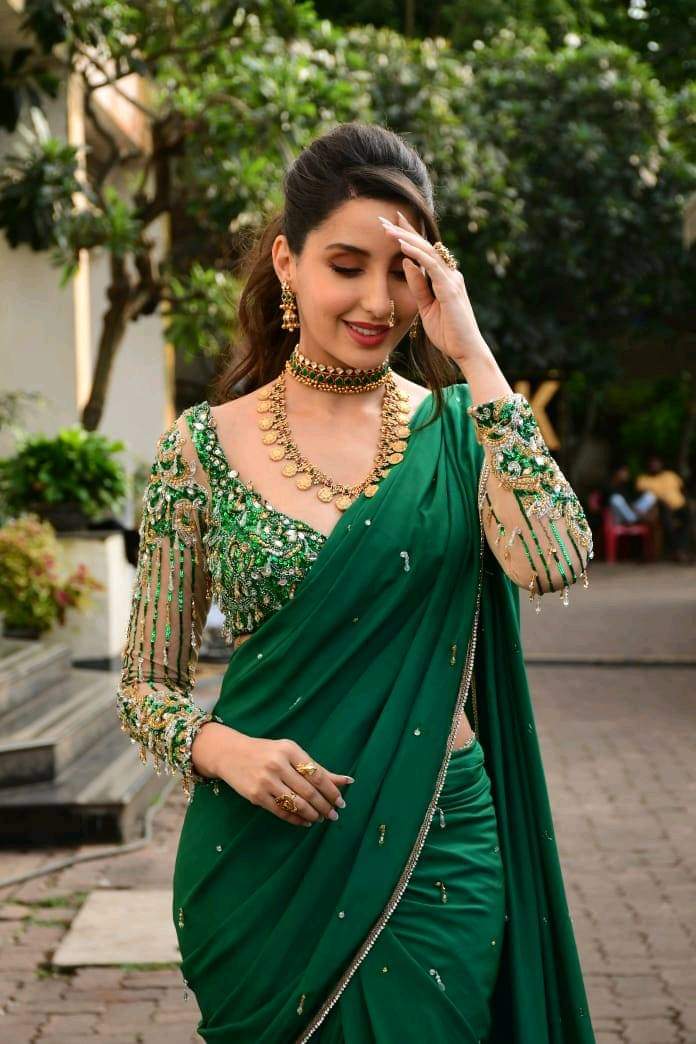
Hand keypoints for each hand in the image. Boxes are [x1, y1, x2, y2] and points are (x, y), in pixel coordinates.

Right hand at [194, 723, 352, 828]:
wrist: (230, 753)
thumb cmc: (266, 752)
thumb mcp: (290, 752)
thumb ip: (316, 767)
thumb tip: (346, 780)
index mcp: (290, 750)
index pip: (317, 774)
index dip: (331, 791)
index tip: (341, 801)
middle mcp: (278, 764)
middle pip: (308, 791)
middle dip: (325, 806)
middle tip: (334, 815)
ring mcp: (265, 781)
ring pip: (296, 803)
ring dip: (312, 814)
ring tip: (320, 819)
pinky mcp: (255, 795)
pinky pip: (281, 811)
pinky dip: (296, 819)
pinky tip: (304, 822)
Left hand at [378, 210, 488, 366]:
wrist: (466, 351)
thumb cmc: (448, 333)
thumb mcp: (425, 308)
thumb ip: (417, 286)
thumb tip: (405, 263)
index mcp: (443, 278)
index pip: (424, 252)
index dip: (409, 236)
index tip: (391, 223)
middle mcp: (449, 274)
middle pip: (425, 246)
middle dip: (405, 230)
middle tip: (384, 218)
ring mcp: (451, 280)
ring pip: (427, 252)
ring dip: (406, 238)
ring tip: (388, 228)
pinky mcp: (450, 289)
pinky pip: (431, 267)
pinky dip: (417, 255)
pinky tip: (403, 246)